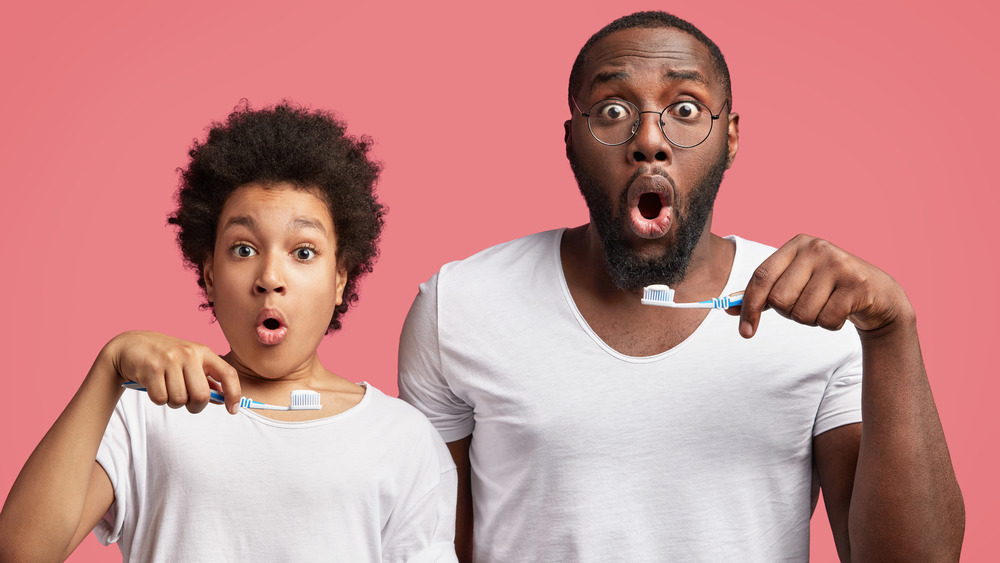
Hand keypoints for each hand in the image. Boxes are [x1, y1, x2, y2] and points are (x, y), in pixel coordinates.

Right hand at [103, 331, 240, 413]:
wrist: (131, 345)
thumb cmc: (166, 358)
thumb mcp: (190, 362)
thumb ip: (206, 379)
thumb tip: (222, 400)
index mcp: (203, 352)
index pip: (228, 374)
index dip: (234, 393)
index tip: (233, 410)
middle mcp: (189, 354)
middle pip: (201, 396)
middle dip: (195, 406)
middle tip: (187, 402)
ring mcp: (170, 360)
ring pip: (180, 400)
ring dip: (174, 402)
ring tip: (167, 389)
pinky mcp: (151, 369)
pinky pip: (161, 399)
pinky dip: (158, 399)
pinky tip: (154, 386)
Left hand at [734, 234, 913, 337]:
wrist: (878, 295)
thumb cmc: (828, 290)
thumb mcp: (795, 284)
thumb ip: (765, 294)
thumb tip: (728, 308)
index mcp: (797, 244)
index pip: (761, 277)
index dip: (749, 306)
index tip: (745, 332)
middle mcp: (816, 248)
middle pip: (780, 300)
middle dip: (790, 313)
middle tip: (809, 305)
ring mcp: (838, 264)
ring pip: (801, 313)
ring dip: (811, 320)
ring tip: (827, 306)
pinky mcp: (857, 284)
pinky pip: (825, 320)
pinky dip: (830, 325)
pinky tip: (842, 312)